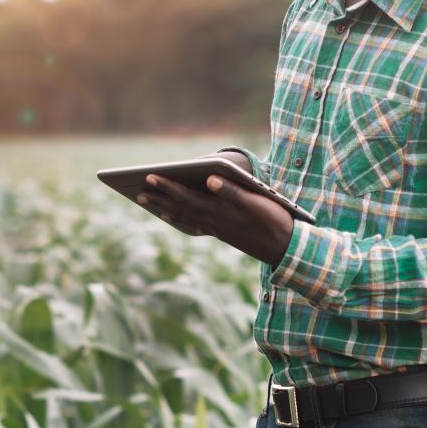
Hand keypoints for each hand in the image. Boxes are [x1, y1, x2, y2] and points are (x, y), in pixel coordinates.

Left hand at [138, 173, 294, 264]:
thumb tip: (210, 179)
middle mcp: (215, 222)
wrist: (287, 250)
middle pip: (181, 208)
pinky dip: (179, 219)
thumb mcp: (258, 203)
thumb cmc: (276, 221)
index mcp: (221, 212)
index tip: (150, 177)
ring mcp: (218, 229)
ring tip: (147, 201)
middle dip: (160, 197)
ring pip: (185, 217)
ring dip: (164, 208)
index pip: (188, 197)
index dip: (168, 187)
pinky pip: (194, 225)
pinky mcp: (223, 233)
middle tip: (139, 189)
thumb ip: (234, 191)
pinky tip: (171, 217)